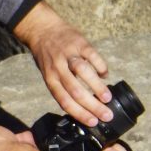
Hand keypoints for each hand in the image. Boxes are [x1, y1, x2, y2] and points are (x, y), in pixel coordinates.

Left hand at [13, 0, 111, 126]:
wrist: (42, 28)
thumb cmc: (48, 57)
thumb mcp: (50, 75)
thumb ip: (64, 88)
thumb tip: (84, 107)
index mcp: (51, 79)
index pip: (65, 101)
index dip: (80, 113)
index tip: (93, 122)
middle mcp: (58, 68)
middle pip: (76, 91)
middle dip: (93, 106)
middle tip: (107, 115)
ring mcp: (68, 54)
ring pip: (83, 72)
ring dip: (97, 87)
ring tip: (108, 98)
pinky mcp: (78, 42)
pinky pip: (91, 55)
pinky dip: (100, 66)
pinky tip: (105, 74)